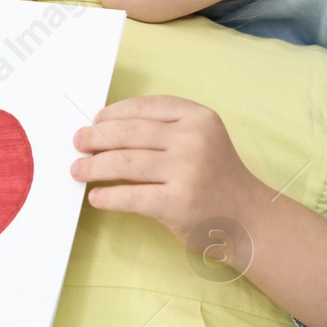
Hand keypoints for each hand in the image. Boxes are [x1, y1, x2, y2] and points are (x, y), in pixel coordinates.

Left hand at [68, 95, 270, 242]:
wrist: (248, 219)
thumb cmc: (217, 178)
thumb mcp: (203, 139)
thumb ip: (166, 129)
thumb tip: (107, 127)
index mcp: (199, 117)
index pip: (144, 107)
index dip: (113, 113)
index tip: (96, 121)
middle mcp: (194, 140)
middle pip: (129, 132)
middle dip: (96, 137)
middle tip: (79, 143)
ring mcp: (187, 171)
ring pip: (125, 162)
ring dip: (94, 166)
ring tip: (79, 170)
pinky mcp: (178, 203)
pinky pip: (131, 196)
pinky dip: (108, 197)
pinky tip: (97, 198)